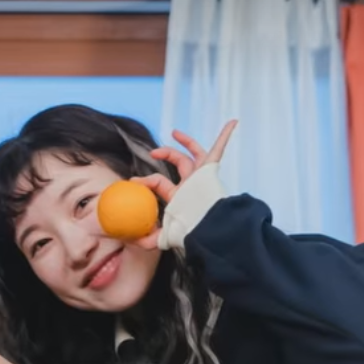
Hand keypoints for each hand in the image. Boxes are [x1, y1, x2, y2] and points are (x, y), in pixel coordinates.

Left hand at [128, 120, 236, 247]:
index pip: (160, 182)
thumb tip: (130, 241)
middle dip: (167, 155)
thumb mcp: (166, 235)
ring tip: (174, 132)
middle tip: (153, 152)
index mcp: (180, 195)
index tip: (133, 180)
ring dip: (187, 142)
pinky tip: (233, 122)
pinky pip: (218, 149)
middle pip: (180, 164)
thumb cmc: (190, 231)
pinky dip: (225, 135)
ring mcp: (201, 176)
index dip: (146, 180)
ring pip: (195, 154)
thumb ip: (149, 239)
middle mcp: (191, 184)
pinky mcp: (210, 170)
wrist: (207, 226)